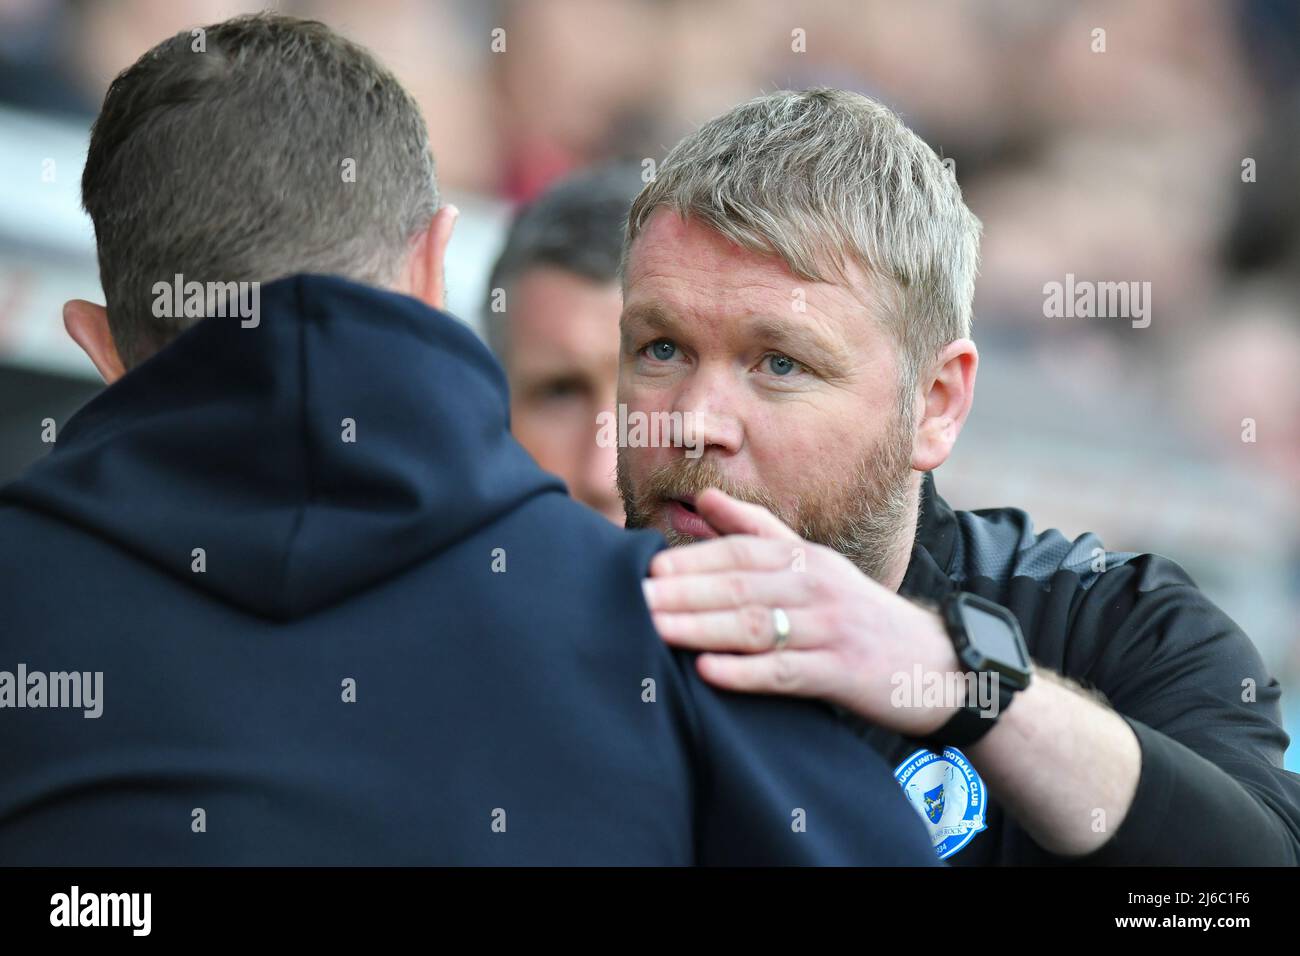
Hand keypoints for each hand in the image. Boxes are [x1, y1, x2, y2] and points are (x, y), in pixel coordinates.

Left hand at [642, 488, 960, 735]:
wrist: (936, 662)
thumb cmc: (856, 612)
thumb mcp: (813, 563)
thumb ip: (757, 530)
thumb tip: (702, 498)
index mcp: (804, 559)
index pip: (742, 552)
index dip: (694, 559)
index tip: (646, 568)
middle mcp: (816, 587)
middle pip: (740, 586)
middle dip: (683, 593)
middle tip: (633, 600)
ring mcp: (829, 630)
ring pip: (757, 626)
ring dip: (702, 627)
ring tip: (656, 629)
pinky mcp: (841, 674)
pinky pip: (787, 672)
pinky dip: (746, 672)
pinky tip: (708, 672)